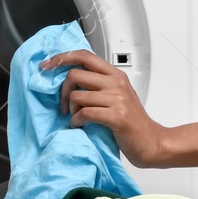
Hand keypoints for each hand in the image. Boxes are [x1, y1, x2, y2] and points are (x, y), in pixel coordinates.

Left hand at [39, 49, 171, 167]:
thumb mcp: (117, 96)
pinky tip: (80, 125)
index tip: (46, 65)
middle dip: (63, 92)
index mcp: (116, 75)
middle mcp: (116, 83)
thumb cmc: (132, 122)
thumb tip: (70, 80)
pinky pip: (84, 113)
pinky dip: (76, 121)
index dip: (62, 57)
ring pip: (77, 95)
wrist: (151, 142)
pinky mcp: (116, 116)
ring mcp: (117, 99)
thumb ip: (99, 85)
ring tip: (76, 118)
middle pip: (75, 74)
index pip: (84, 56)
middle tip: (64, 105)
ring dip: (71, 110)